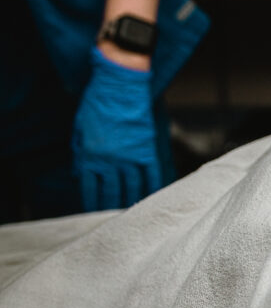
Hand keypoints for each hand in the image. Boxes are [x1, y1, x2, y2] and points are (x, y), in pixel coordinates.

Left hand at [72, 47, 160, 210]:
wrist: (121, 83)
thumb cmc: (97, 102)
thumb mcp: (79, 127)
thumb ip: (80, 151)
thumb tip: (79, 173)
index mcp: (90, 155)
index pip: (89, 187)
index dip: (91, 202)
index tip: (92, 214)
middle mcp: (110, 160)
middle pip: (111, 192)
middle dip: (111, 208)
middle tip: (114, 224)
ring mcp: (130, 156)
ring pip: (132, 187)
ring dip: (132, 202)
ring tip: (133, 216)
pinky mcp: (148, 149)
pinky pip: (151, 174)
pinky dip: (154, 187)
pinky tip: (154, 197)